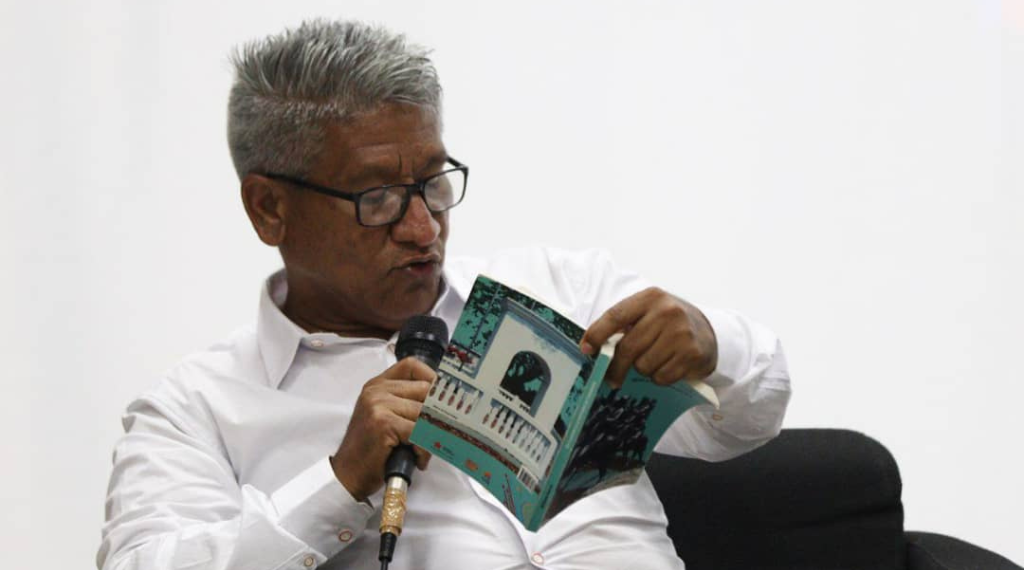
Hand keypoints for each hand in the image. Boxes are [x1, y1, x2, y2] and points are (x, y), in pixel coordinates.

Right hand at [330, 357, 434, 500]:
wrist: (347, 473)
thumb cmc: (371, 448)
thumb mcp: (384, 416)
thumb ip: (406, 403)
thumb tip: (444, 400)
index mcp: (377, 385)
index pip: (411, 366)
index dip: (432, 377)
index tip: (443, 394)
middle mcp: (376, 390)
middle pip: (424, 389)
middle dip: (436, 414)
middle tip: (438, 432)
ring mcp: (378, 405)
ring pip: (424, 413)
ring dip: (430, 436)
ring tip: (422, 451)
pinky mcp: (383, 423)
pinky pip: (419, 432)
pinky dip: (424, 449)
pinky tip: (417, 458)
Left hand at [580, 287, 717, 387]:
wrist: (709, 331)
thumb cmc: (669, 323)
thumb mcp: (649, 312)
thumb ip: (625, 324)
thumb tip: (593, 348)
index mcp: (651, 297)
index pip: (615, 316)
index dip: (596, 335)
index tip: (586, 349)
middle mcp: (667, 312)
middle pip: (628, 348)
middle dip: (615, 366)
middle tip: (611, 377)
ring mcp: (681, 333)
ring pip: (643, 366)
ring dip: (643, 369)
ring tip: (654, 359)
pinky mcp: (692, 354)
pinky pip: (661, 377)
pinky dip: (659, 377)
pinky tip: (668, 365)